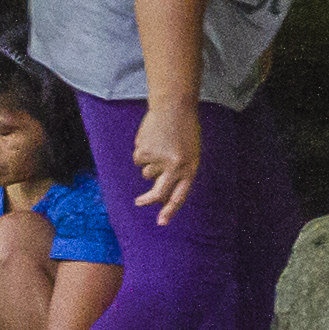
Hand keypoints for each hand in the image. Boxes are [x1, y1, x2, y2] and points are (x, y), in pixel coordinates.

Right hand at [131, 108, 203, 223]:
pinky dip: (142, 152)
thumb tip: (159, 194)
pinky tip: (151, 139)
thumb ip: (178, 172)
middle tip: (139, 202)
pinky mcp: (144, 151)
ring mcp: (159, 160)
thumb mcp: (189, 153)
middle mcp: (175, 167)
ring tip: (159, 145)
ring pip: (147, 173)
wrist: (174, 106)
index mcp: (190, 169)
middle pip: (158, 193)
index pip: (179, 196)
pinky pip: (138, 160)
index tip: (161, 222)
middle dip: (148, 200)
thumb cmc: (184, 131)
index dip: (170, 211)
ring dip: (149, 164)